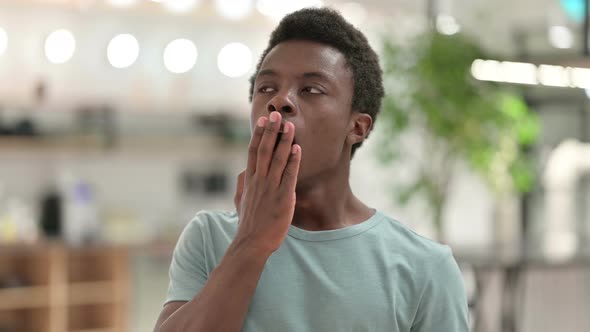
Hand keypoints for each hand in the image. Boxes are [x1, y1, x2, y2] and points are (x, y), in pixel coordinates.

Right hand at [234, 111, 300, 253]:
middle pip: (264, 150)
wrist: (251, 243)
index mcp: (250, 180)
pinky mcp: (283, 198)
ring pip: (277, 160)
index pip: (253, 152)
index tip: (262, 121)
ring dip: (284, 141)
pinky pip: (289, 176)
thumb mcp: (240, 202)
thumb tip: (243, 173)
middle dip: (271, 131)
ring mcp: (270, 189)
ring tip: (290, 126)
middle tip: (276, 115)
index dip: (258, 135)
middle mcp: (259, 181)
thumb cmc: (248, 224)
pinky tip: (297, 149)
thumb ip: (242, 185)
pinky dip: (293, 161)